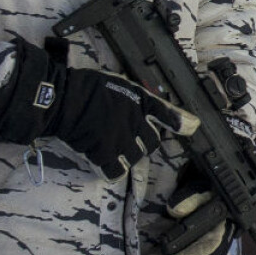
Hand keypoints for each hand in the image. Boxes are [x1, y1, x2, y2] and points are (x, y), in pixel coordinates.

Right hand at [48, 68, 183, 176]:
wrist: (64, 99)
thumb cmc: (86, 88)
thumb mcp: (118, 84)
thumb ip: (138, 97)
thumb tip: (155, 108)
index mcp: (139, 101)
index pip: (166, 114)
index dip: (179, 122)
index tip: (191, 127)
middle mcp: (135, 121)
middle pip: (152, 142)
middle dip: (142, 142)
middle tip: (126, 137)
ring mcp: (122, 139)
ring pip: (135, 157)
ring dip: (126, 155)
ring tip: (111, 146)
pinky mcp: (105, 153)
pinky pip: (116, 171)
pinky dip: (112, 169)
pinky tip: (104, 162)